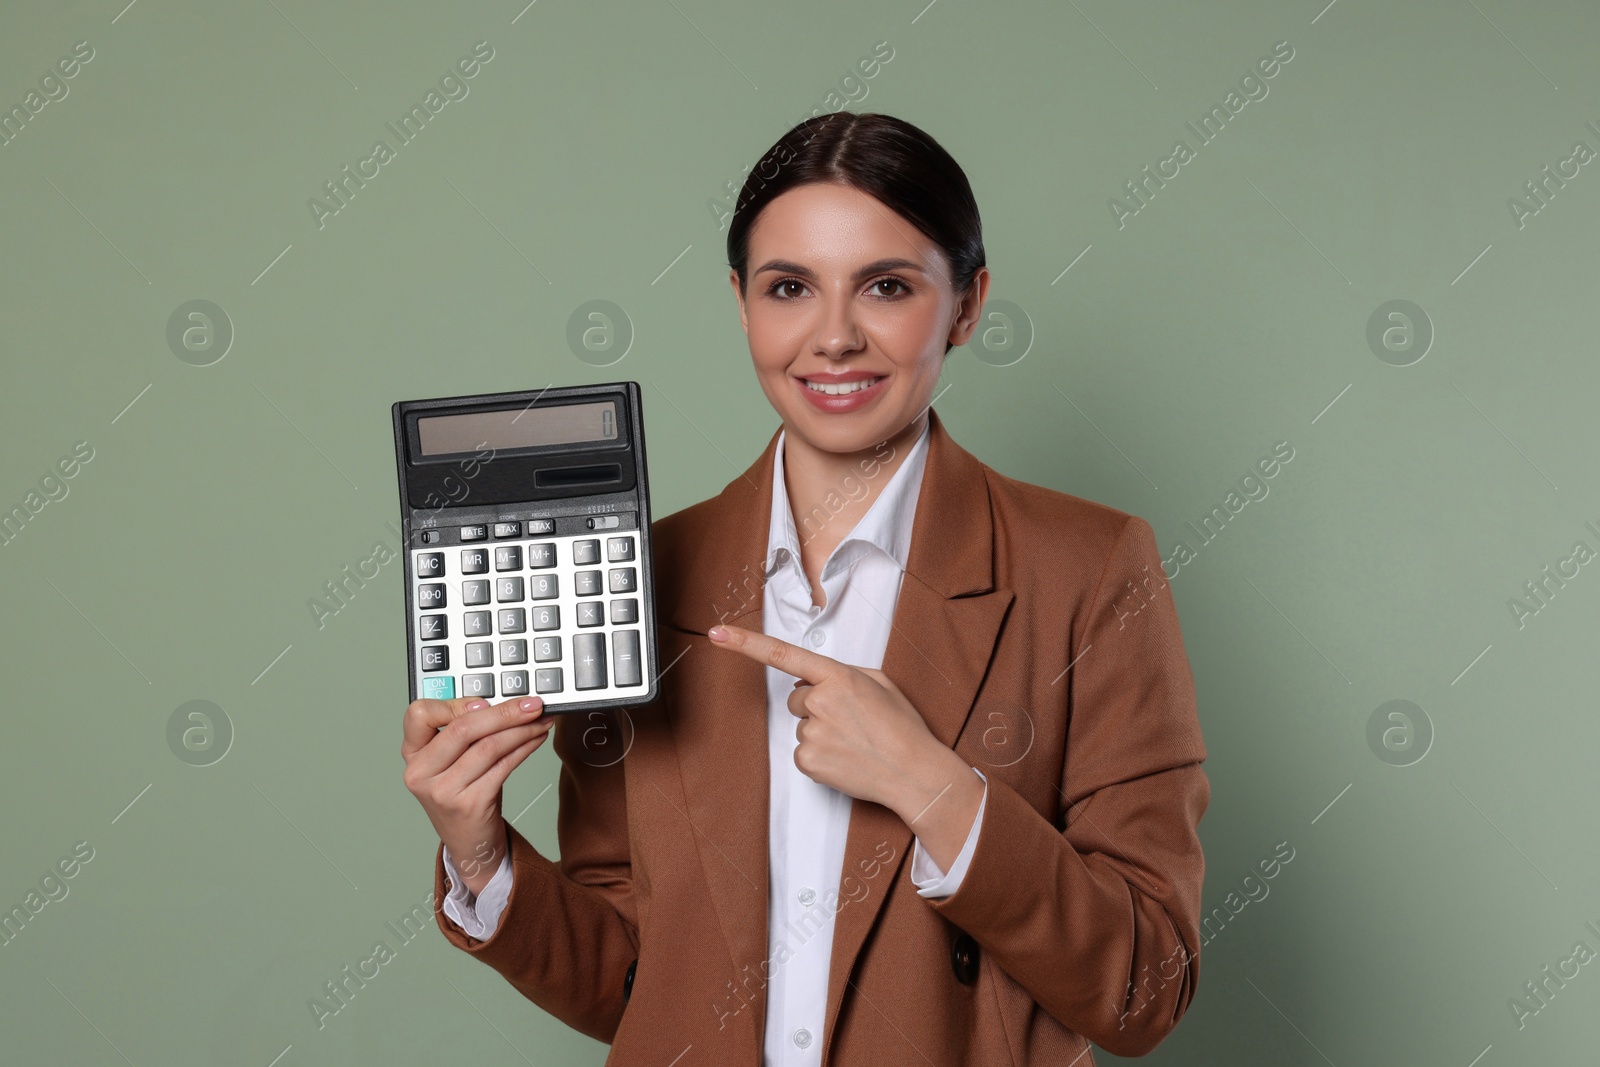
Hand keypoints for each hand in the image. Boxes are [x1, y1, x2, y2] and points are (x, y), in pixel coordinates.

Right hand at [401, 695, 550, 896]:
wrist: (470, 843)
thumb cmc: (463, 795)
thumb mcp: (452, 761)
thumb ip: (465, 732)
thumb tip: (504, 702)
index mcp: (413, 754)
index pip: (419, 715)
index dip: (454, 703)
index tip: (486, 701)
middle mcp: (420, 773)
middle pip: (462, 728)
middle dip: (504, 712)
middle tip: (531, 704)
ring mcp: (443, 791)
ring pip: (488, 746)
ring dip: (522, 730)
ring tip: (540, 720)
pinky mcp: (469, 805)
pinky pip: (503, 766)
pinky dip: (525, 748)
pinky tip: (536, 739)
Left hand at [706, 622, 963, 819]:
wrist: (914, 773)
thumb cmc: (902, 728)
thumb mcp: (880, 683)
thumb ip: (842, 673)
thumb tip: (814, 678)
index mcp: (838, 677)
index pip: (782, 654)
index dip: (745, 643)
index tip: (717, 634)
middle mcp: (819, 702)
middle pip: (797, 697)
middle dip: (817, 705)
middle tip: (851, 720)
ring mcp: (811, 733)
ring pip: (802, 725)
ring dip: (822, 731)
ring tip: (854, 741)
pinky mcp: (807, 760)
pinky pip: (803, 751)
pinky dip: (821, 754)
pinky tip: (846, 757)